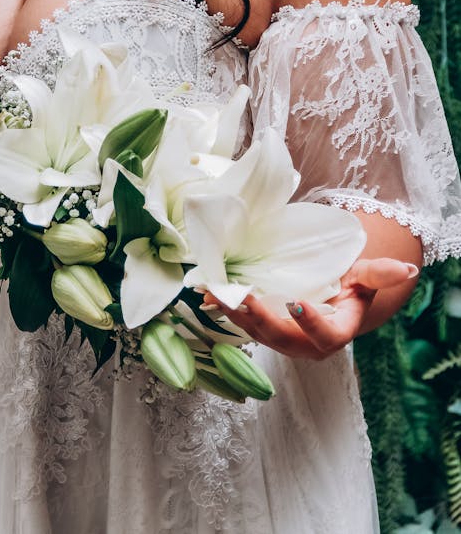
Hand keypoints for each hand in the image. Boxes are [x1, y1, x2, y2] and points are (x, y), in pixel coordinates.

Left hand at [202, 258, 418, 359]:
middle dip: (258, 318)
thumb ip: (380, 273)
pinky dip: (224, 308)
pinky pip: (241, 322)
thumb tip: (407, 268)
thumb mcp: (365, 279)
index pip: (324, 334)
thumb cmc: (349, 287)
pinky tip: (205, 294)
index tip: (295, 301)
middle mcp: (305, 344)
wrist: (330, 301)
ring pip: (254, 331)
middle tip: (240, 296)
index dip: (310, 322)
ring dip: (232, 311)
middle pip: (280, 337)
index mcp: (334, 333)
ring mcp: (281, 340)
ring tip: (213, 291)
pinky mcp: (262, 330)